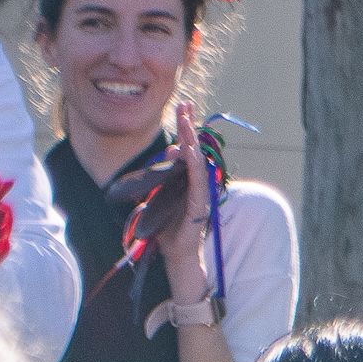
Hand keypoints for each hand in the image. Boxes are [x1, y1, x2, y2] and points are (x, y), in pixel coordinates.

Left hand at [152, 101, 213, 294]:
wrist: (177, 256)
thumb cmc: (169, 228)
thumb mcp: (161, 194)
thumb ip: (165, 173)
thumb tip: (171, 149)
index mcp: (188, 180)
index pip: (188, 149)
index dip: (186, 128)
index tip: (182, 108)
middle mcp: (198, 184)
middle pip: (194, 150)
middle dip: (189, 127)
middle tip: (184, 105)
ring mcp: (201, 195)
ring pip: (198, 163)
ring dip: (192, 142)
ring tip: (186, 123)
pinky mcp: (200, 207)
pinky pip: (199, 183)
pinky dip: (195, 166)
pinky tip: (190, 152)